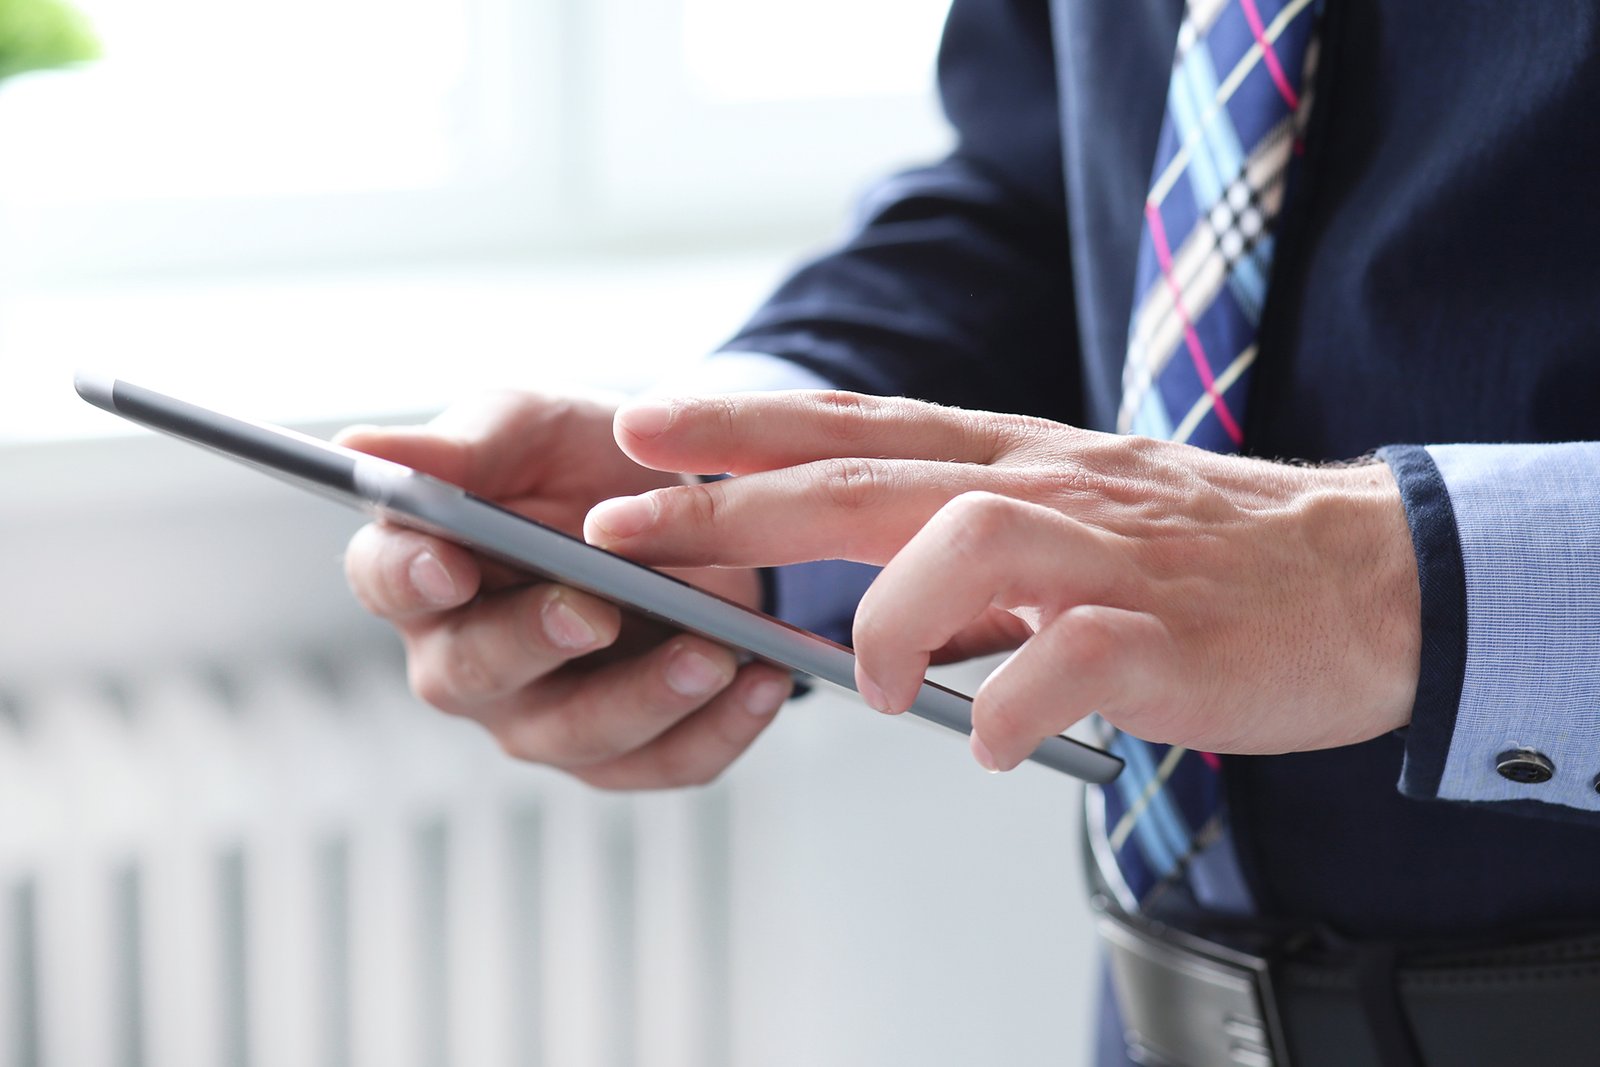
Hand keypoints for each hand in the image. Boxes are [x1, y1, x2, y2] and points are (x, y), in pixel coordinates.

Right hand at [339, 390, 790, 788]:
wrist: (693, 509)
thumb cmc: (588, 464)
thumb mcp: (537, 428)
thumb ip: (464, 444)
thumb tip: (362, 445)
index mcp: (427, 566)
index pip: (384, 580)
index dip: (408, 576)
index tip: (448, 562)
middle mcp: (467, 656)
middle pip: (473, 671)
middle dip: (533, 641)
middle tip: (593, 610)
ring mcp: (543, 717)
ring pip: (575, 734)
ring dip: (644, 697)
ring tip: (710, 652)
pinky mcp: (624, 753)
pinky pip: (665, 763)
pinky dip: (719, 729)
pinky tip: (761, 680)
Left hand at [583, 391, 1420, 772]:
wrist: (1368, 579)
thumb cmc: (1209, 562)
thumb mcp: (1071, 528)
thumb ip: (971, 562)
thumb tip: (875, 617)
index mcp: (1015, 462)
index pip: (858, 428)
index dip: (743, 426)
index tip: (640, 429)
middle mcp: (1045, 488)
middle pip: (865, 477)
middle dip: (730, 501)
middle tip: (619, 525)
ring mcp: (1103, 554)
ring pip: (960, 543)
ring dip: (886, 621)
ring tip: (871, 688)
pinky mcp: (1159, 632)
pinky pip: (1062, 663)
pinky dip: (1010, 710)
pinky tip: (999, 744)